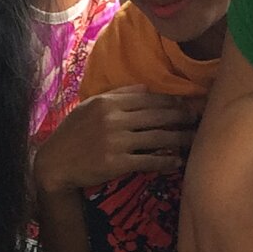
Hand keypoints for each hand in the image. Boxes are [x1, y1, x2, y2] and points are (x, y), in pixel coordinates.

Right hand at [35, 87, 198, 193]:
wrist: (54, 163)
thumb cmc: (72, 133)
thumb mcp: (90, 106)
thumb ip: (118, 95)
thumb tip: (146, 88)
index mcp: (109, 102)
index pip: (148, 99)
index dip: (171, 102)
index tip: (186, 105)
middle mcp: (114, 119)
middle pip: (158, 116)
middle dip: (182, 117)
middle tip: (198, 119)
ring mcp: (116, 141)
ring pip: (158, 137)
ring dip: (180, 139)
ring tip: (194, 140)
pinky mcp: (117, 162)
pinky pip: (148, 160)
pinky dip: (166, 161)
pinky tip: (177, 162)